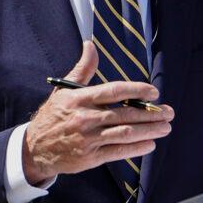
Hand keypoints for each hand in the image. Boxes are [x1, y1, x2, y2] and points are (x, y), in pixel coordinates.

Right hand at [22, 42, 173, 183]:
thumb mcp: (64, 90)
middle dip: (151, 113)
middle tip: (169, 112)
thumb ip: (82, 68)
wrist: (34, 148)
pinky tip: (151, 144)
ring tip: (165, 127)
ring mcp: (88, 139)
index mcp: (80, 99)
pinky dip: (136, 148)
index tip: (154, 92)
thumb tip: (90, 45)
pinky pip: (118, 151)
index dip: (136, 91)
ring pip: (125, 134)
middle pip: (124, 115)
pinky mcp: (90, 157)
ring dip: (149, 130)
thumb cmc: (54, 115)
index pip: (114, 91)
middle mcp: (85, 118)